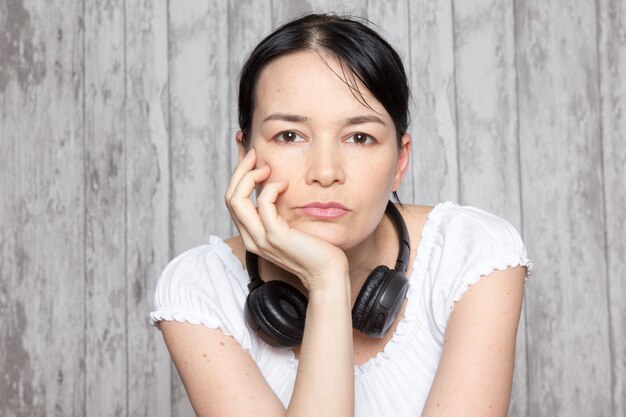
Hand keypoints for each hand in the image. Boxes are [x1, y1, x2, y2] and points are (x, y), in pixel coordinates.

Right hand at [224, 149, 348, 291]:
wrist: (327, 272)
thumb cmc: (314, 248)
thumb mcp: (290, 224)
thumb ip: (278, 208)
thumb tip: (277, 181)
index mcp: (252, 234)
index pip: (233, 200)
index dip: (238, 175)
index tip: (250, 156)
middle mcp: (251, 237)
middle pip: (230, 197)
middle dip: (239, 171)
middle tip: (254, 155)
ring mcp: (261, 238)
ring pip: (236, 199)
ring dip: (248, 176)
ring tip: (266, 167)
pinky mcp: (275, 236)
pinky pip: (263, 204)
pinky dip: (271, 188)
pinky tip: (285, 183)